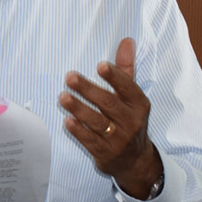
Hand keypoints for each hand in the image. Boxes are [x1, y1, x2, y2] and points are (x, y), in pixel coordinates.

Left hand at [60, 37, 163, 198]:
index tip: (100, 65)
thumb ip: (125, 69)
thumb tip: (126, 40)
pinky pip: (90, 141)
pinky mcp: (105, 153)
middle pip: (109, 104)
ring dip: (79, 109)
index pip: (129, 88)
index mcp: (139, 105)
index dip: (115, 77)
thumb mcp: (132, 96)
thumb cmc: (129, 120)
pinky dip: (79, 131)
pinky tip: (67, 121)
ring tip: (62, 96)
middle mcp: (131, 122)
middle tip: (70, 77)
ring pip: (97, 122)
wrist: (135, 161)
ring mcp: (118, 139)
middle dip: (88, 90)